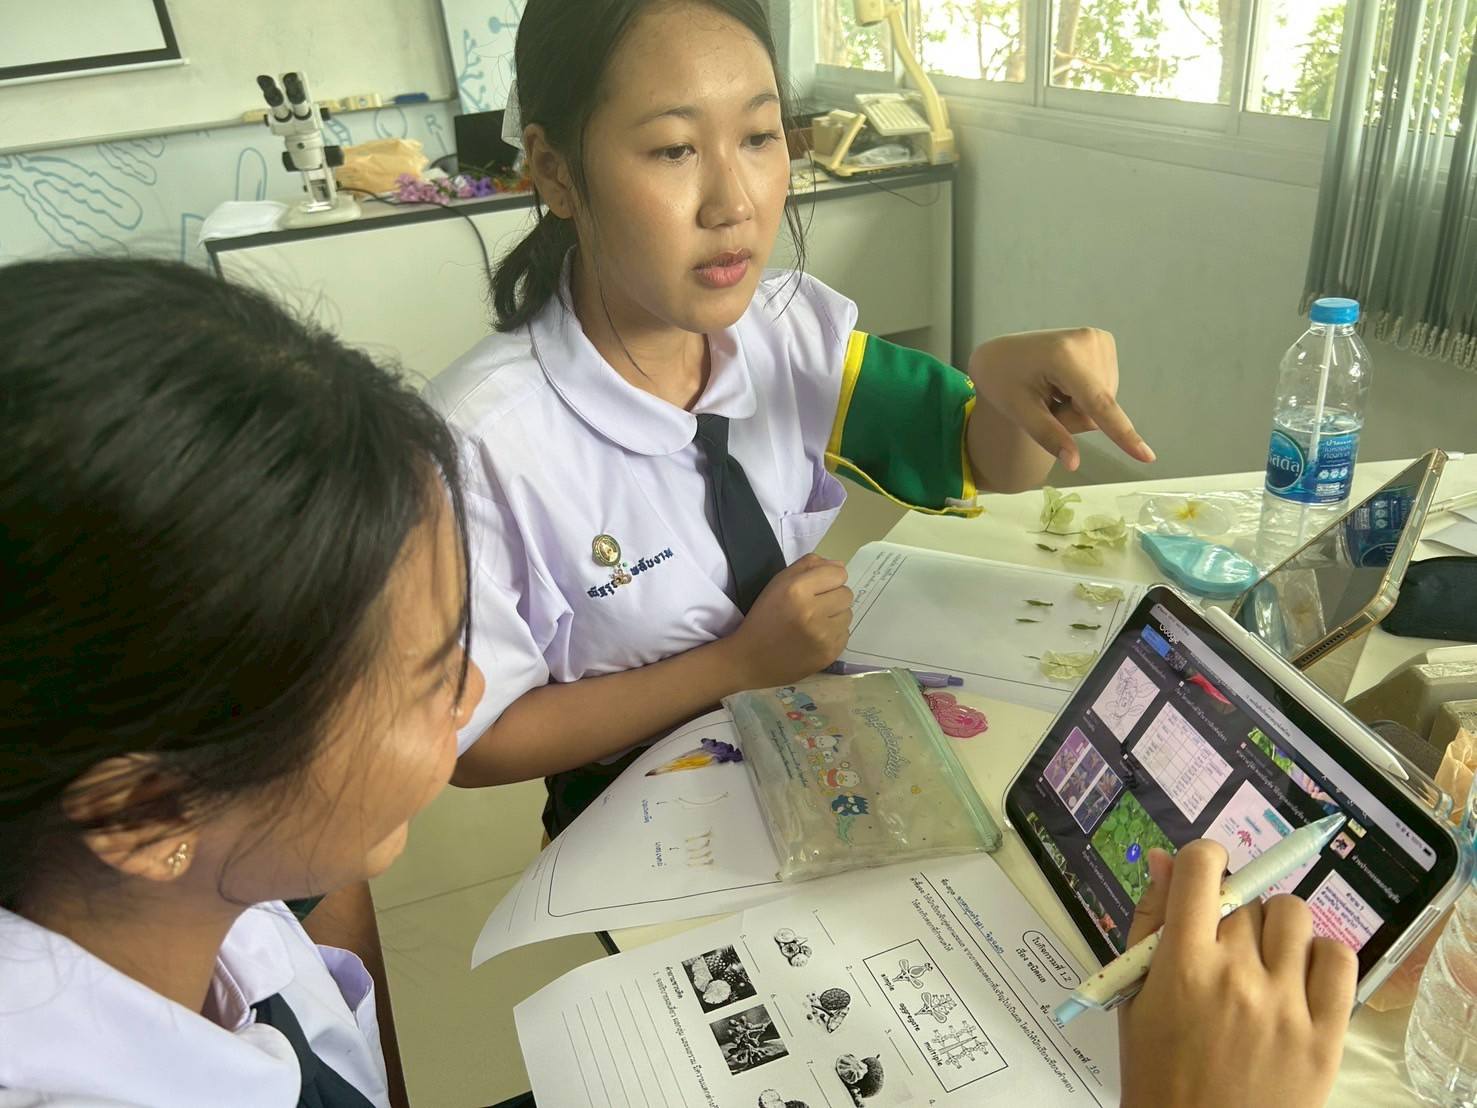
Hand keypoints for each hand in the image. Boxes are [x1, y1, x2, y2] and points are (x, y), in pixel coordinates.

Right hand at [728, 554, 851, 687]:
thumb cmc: (764, 617)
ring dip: (834, 616)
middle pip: (847, 594)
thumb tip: (839, 565)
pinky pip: (845, 634)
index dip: (829, 578)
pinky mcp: (829, 654)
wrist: (751, 660)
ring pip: (848, 614)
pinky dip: (833, 634)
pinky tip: (815, 638)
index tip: (817, 587)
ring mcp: (823, 636)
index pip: (838, 573)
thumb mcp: (777, 583)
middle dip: (833, 597)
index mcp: (797, 590)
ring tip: (814, 623)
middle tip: (815, 606)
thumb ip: (808, 566)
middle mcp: (812, 612)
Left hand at [968, 327, 1153, 471]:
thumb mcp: (1018, 411)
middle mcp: (1089, 341)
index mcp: (1063, 356)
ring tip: (1051, 390)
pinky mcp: (1105, 343)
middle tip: (1044, 402)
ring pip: (1103, 402)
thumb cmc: (1002, 381)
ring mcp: (1100, 340)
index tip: (1148, 457)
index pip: (1097, 403)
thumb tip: (1073, 464)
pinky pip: (1104, 390)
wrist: (1001, 354)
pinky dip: (1084, 395)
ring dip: (1077, 407)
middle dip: (1072, 417)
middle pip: (1098, 408)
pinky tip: (1063, 382)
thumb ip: (1048, 436)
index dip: (1122, 433)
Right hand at [1118, 841, 1356, 1107]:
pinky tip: (1299, 976)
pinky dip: (1320, 956)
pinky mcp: (1327, 1034)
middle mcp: (1238, 976)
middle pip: (1248, 898)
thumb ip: (1149, 923)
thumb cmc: (1157, 1070)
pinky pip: (1339, 958)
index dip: (1203, 861)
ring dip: (1275, 928)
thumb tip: (1165, 859)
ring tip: (1263, 962)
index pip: (1203, 870)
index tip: (1204, 877)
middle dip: (1233, 912)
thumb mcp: (1134, 996)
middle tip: (1222, 948)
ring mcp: (1287, 1005)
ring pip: (1294, 916)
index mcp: (1182, 964)